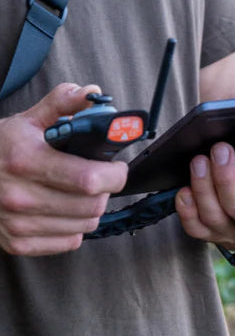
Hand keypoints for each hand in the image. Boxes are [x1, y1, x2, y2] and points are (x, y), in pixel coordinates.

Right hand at [0, 84, 127, 255]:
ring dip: (92, 208)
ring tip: (82, 192)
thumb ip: (61, 103)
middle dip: (105, 189)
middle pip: (92, 204)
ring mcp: (18, 224)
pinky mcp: (17, 243)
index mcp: (27, 161)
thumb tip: (91, 92)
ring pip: (86, 225)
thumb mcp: (26, 120)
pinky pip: (69, 242)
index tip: (117, 167)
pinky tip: (66, 210)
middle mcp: (21, 197)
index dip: (114, 174)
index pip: (89, 179)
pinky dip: (76, 227)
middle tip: (100, 177)